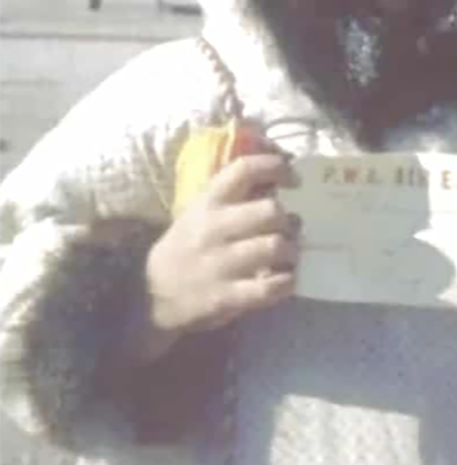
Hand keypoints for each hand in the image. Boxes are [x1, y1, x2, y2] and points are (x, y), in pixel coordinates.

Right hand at [139, 149, 299, 360]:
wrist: (154, 293)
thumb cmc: (189, 244)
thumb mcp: (202, 210)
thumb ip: (236, 194)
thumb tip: (278, 180)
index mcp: (208, 201)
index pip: (245, 169)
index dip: (276, 167)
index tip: (294, 179)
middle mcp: (214, 228)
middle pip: (270, 211)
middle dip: (289, 221)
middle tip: (290, 229)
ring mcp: (220, 264)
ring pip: (275, 247)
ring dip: (291, 251)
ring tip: (289, 255)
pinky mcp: (226, 297)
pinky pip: (270, 287)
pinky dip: (286, 282)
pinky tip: (284, 280)